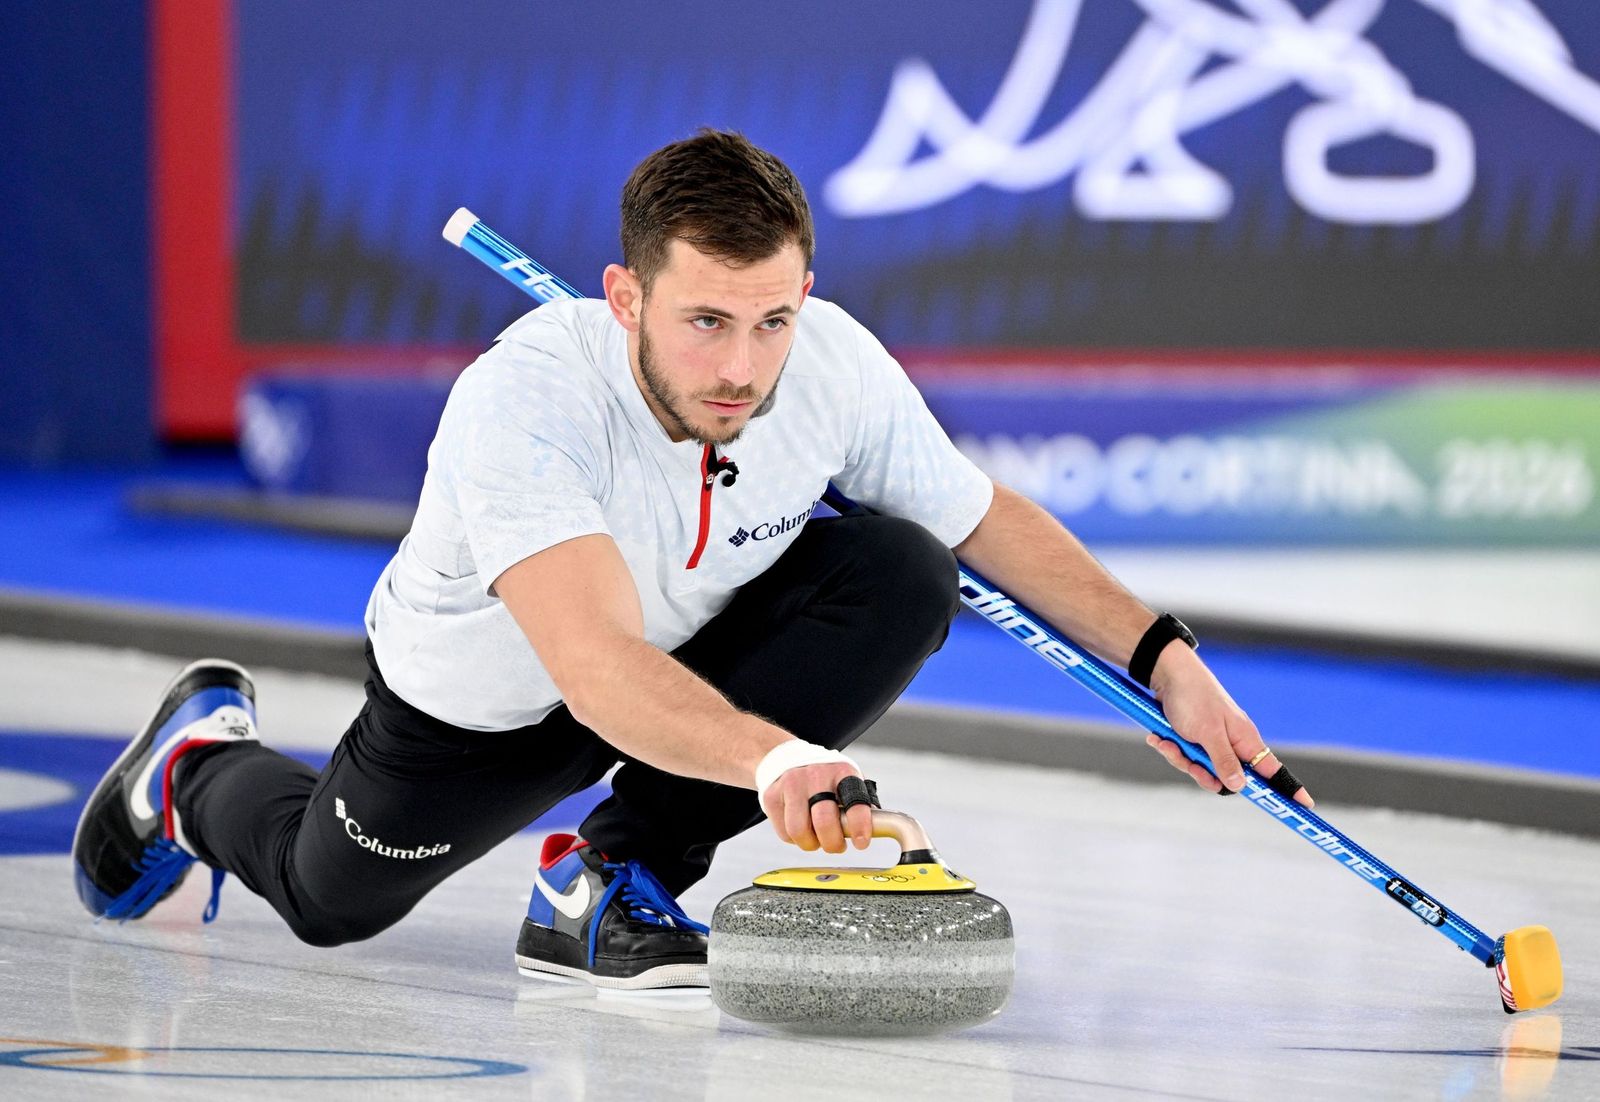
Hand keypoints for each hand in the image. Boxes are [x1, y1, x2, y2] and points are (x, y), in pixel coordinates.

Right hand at [759, 761, 873, 853]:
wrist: (785, 760)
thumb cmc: (824, 779)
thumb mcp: (846, 782)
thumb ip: (861, 804)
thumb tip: (882, 829)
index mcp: (842, 772)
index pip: (855, 802)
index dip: (860, 826)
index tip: (861, 842)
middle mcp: (816, 775)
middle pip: (824, 822)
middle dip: (833, 843)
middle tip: (836, 846)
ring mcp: (792, 784)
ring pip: (800, 832)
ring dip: (811, 844)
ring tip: (816, 839)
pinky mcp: (772, 796)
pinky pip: (785, 833)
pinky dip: (794, 839)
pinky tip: (800, 827)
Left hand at [1143, 642, 1313, 807]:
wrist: (1168, 674)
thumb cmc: (1194, 698)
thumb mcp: (1209, 733)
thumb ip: (1225, 761)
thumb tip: (1241, 788)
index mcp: (1246, 741)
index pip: (1273, 771)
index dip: (1288, 789)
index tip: (1305, 807)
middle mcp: (1232, 744)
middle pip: (1226, 779)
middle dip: (1202, 774)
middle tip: (1190, 762)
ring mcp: (1212, 742)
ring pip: (1201, 769)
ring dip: (1181, 758)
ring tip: (1168, 741)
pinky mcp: (1194, 739)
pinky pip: (1184, 757)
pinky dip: (1171, 749)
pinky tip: (1158, 738)